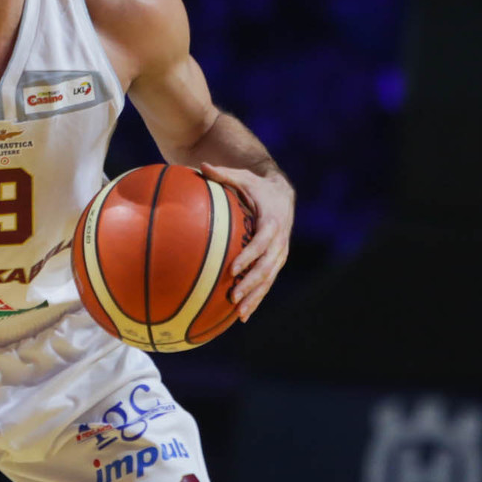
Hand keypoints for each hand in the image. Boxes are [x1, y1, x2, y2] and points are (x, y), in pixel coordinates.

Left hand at [200, 162, 294, 322]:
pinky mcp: (275, 262)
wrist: (281, 195)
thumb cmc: (255, 186)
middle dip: (251, 284)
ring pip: (268, 280)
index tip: (233, 269)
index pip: (261, 243)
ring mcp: (279, 254)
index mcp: (272, 222)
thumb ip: (222, 174)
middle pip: (267, 267)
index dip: (248, 257)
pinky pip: (267, 283)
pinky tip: (242, 316)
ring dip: (255, 297)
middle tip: (234, 296)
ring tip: (239, 313)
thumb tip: (199, 166)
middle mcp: (279, 242)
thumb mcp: (242, 177)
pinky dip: (257, 299)